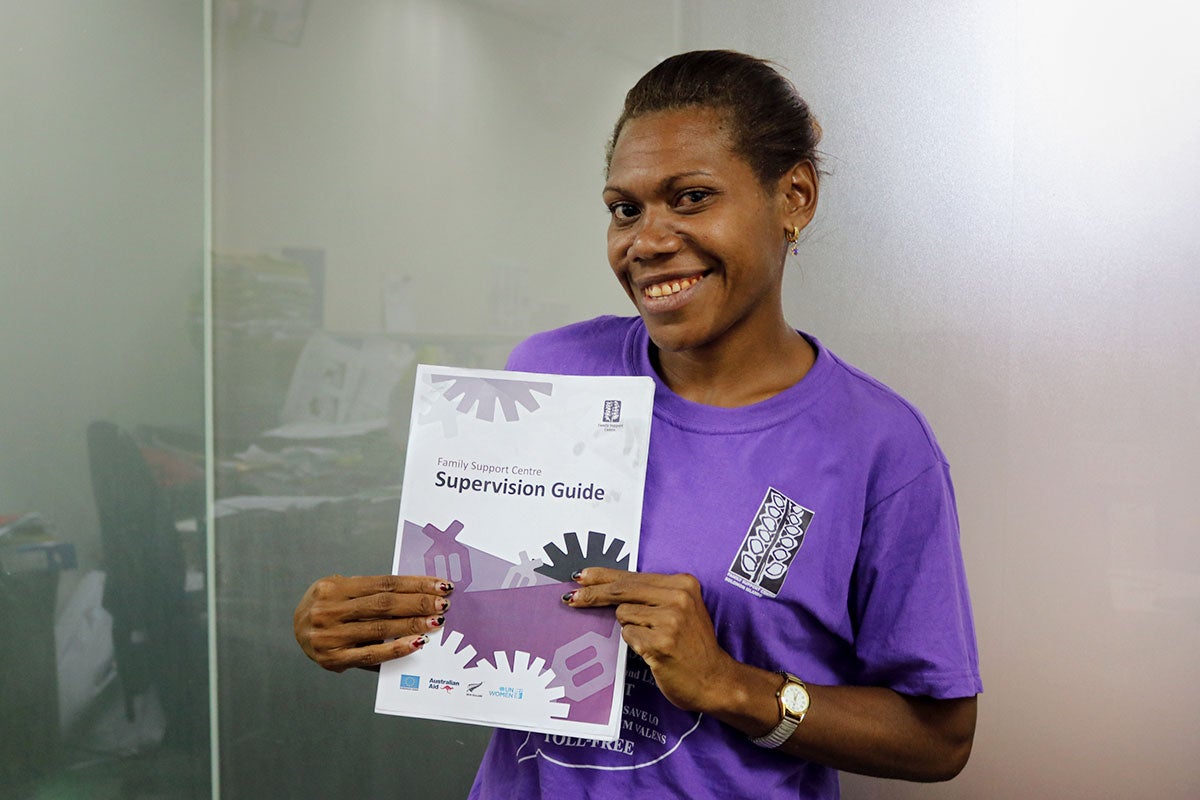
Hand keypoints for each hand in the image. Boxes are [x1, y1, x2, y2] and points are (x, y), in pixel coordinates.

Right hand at [293, 574, 452, 671]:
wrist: (296, 631)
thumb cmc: (330, 608)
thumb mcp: (342, 591)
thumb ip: (371, 594)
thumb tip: (416, 595)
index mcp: (333, 587)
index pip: (384, 583)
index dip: (414, 583)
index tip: (440, 585)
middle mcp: (329, 610)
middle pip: (384, 604)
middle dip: (418, 603)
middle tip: (443, 604)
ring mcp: (330, 636)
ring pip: (380, 628)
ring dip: (413, 625)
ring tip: (436, 622)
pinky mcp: (333, 659)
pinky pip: (371, 654)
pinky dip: (396, 648)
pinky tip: (416, 643)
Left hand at [564, 567, 737, 712]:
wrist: (715, 679)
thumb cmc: (692, 646)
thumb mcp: (680, 609)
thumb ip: (650, 595)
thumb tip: (605, 587)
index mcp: (683, 583)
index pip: (633, 575)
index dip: (603, 576)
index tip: (580, 576)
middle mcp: (678, 596)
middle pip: (621, 590)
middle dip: (593, 594)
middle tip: (571, 597)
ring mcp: (670, 619)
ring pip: (623, 615)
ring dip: (630, 628)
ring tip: (654, 640)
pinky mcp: (660, 642)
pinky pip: (628, 636)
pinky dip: (635, 644)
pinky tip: (654, 651)